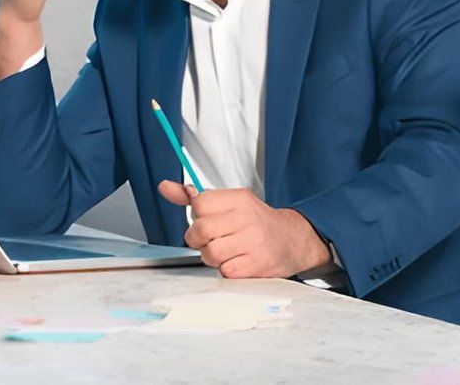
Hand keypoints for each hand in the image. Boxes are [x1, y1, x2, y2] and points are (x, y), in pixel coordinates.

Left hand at [158, 181, 330, 278]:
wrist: (294, 240)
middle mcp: (246, 217)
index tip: (209, 220)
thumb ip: (197, 198)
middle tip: (213, 240)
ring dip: (213, 257)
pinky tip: (240, 262)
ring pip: (209, 253)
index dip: (198, 216)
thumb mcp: (232, 203)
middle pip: (200, 230)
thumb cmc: (257, 222)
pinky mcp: (257, 265)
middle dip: (200, 240)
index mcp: (239, 198)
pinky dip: (228, 270)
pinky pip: (225, 272)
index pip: (200, 203)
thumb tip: (164, 187)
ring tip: (228, 252)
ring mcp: (253, 242)